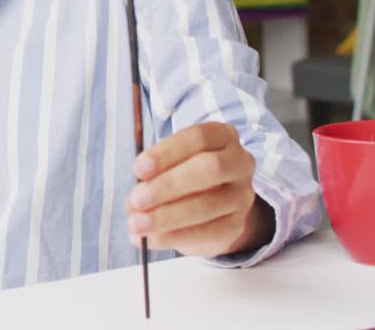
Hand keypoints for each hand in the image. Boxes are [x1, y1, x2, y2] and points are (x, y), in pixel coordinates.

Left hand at [126, 122, 273, 257]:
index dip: (167, 152)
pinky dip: (174, 237)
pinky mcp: (236, 225)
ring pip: (207, 205)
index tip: (139, 168)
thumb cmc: (183, 174)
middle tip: (136, 199)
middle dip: (168, 185)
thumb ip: (152, 175)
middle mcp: (238, 163)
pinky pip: (206, 233)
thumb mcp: (169, 164)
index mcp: (221, 136)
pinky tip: (151, 239)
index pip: (198, 137)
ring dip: (166, 216)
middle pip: (209, 168)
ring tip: (136, 224)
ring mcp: (242, 195)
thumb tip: (132, 202)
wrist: (212, 207)